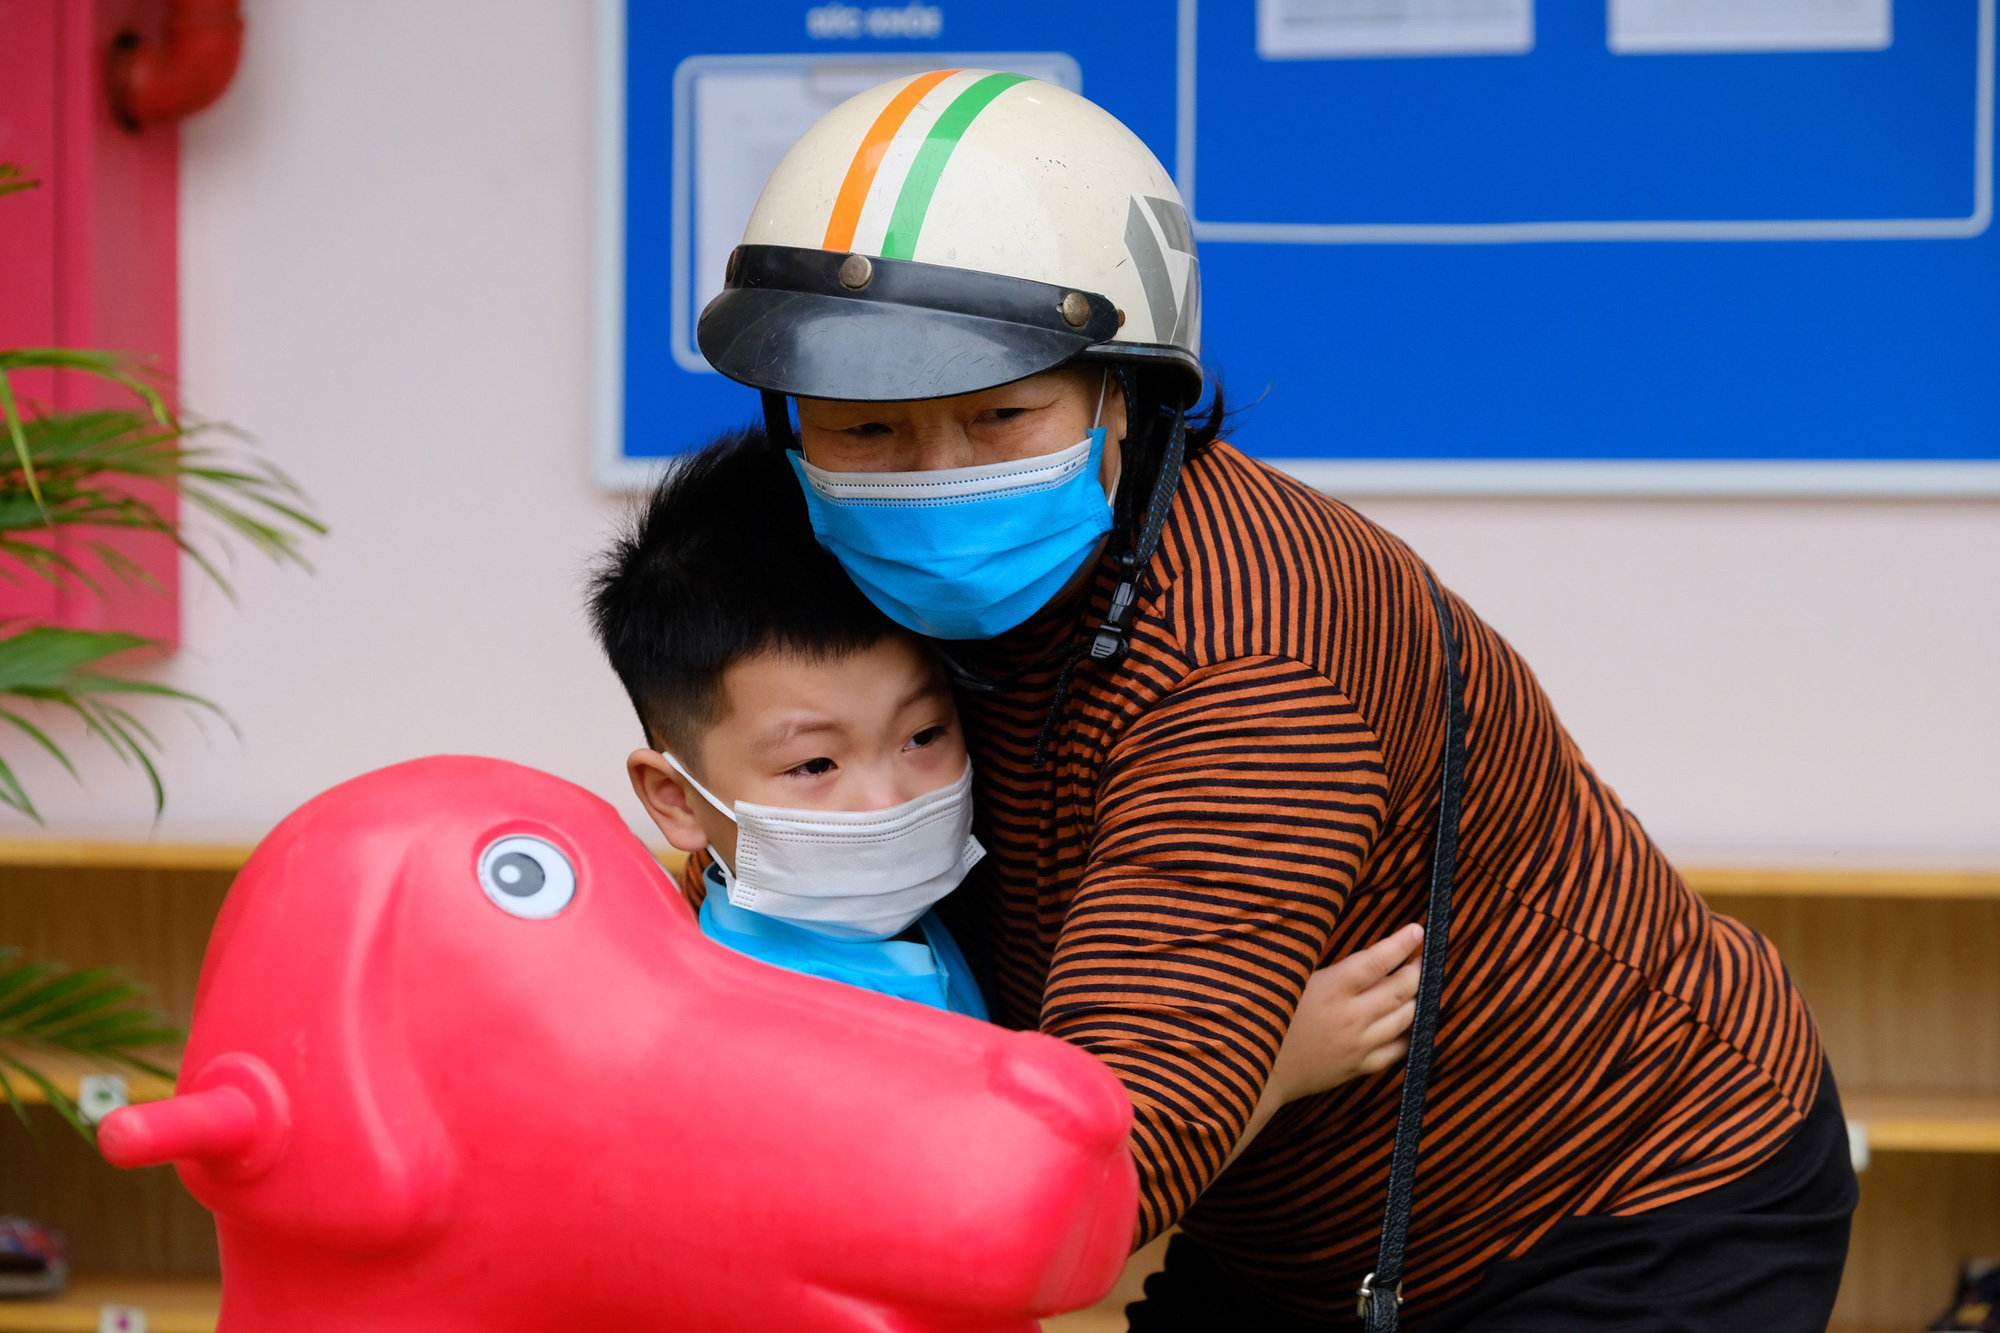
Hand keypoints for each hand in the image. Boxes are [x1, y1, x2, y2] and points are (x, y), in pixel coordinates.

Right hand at [1269, 923, 1423, 1103]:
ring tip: (1418, 986)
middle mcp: (1351, 1017)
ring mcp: (1358, 1045)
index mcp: (1332, 988)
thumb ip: (1325, 966)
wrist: (1255, 1069)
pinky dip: (1409, 1035)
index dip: (1402, 944)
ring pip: (1405, 1019)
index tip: (1417, 931)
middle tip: (1421, 958)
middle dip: (1416, 970)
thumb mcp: (1289, 980)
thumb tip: (1356, 950)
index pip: (1379, 960)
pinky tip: (1410, 1024)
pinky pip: (1397, 1052)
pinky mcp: (1358, 1068)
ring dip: (1417, 999)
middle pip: (1400, 989)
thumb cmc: (1266, 1016)